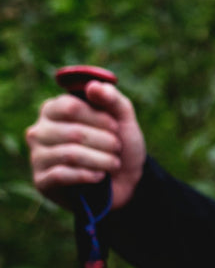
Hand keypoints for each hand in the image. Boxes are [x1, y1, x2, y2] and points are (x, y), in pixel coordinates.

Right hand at [26, 80, 146, 208]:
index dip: (100, 118)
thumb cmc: (118, 146)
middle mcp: (39, 131)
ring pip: (71, 154)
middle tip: (117, 148)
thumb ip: (112, 99)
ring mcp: (38, 156)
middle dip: (106, 142)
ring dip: (102, 160)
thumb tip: (93, 86)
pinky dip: (88, 176)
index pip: (71, 106)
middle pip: (74, 132)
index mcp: (52, 110)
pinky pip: (63, 175)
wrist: (124, 182)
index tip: (116, 127)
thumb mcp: (123, 120)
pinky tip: (100, 177)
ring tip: (114, 163)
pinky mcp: (42, 181)